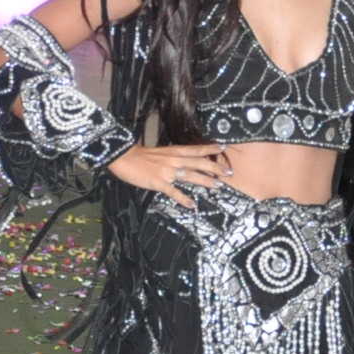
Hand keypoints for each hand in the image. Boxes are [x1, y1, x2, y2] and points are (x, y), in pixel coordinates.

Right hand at [106, 142, 229, 208]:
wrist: (124, 157)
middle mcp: (174, 160)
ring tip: (217, 186)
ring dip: (205, 181)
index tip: (223, 148)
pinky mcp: (159, 182)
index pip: (195, 149)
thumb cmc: (141, 156)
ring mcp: (167, 171)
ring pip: (190, 175)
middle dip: (214, 167)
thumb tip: (185, 162)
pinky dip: (184, 198)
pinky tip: (192, 205)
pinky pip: (174, 192)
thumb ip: (173, 157)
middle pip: (198, 162)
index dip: (209, 149)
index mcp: (174, 151)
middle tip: (229, 172)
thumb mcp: (161, 153)